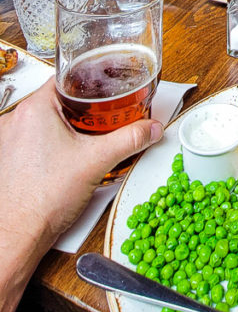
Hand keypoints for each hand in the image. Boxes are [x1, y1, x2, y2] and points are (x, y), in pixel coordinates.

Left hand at [0, 79, 163, 253]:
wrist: (19, 233)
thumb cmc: (43, 199)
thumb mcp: (97, 161)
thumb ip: (130, 139)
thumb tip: (150, 129)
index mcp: (34, 109)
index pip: (66, 78)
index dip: (89, 81)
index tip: (104, 89)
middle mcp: (16, 120)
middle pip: (57, 99)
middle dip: (82, 107)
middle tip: (101, 117)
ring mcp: (8, 140)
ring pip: (45, 120)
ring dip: (65, 125)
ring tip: (85, 138)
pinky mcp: (8, 158)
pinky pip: (33, 139)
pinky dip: (51, 142)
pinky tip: (66, 157)